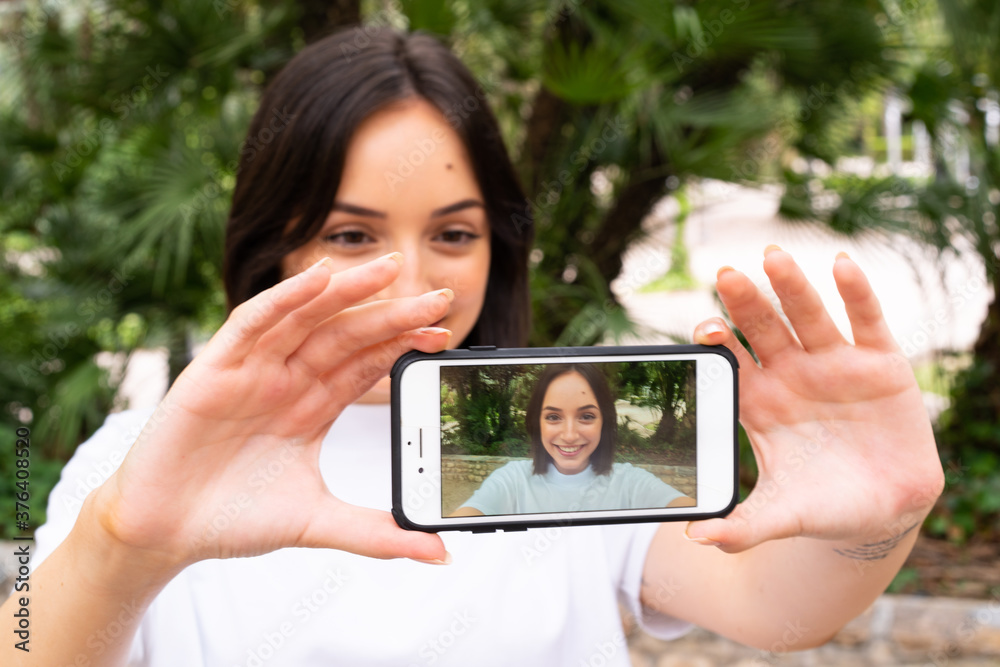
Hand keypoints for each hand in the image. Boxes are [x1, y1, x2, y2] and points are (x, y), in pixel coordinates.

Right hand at [90, 253, 451, 569]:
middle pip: (348, 335)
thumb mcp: (317, 522)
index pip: (367, 364)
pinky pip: (252, 324)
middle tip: (440, 297)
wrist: (163, 533)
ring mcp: (253, 370)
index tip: (444, 336)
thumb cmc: (232, 518)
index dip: (403, 346)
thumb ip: (376, 534)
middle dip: (393, 314)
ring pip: (307, 318)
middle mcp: (287, 380)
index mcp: (313, 406)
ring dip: (347, 291)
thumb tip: (438, 552)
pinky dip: (284, 300)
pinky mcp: (214, 370)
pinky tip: (317, 279)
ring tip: (390, 269)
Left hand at [686, 246, 943, 551]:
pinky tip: (841, 264)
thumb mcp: (781, 516)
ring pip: (807, 315)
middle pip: (763, 329)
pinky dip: (856, 292)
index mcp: (759, 402)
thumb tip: (698, 540)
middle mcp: (791, 374)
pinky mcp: (878, 362)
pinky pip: (865, 320)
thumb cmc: (823, 505)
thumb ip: (742, 526)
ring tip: (773, 256)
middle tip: (725, 275)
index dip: (718, 343)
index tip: (702, 330)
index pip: (731, 362)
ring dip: (791, 286)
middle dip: (745, 302)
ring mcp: (833, 364)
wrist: (884, 510)